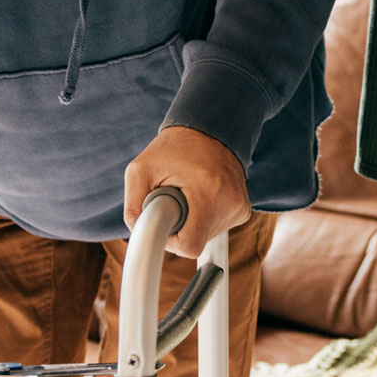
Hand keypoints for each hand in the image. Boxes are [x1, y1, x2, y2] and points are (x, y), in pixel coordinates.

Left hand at [121, 125, 249, 258]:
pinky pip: (216, 227)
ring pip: (206, 236)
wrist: (210, 129)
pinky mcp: (243, 209)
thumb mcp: (140, 170)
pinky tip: (201, 195)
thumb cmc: (173, 148)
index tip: (163, 222)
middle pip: (197, 241)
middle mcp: (230, 202)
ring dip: (191, 222)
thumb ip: (133, 207)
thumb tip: (139, 234)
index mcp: (208, 193)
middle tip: (173, 199)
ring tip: (189, 193)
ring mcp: (240, 207)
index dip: (171, 241)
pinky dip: (203, 217)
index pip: (190, 246)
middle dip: (179, 227)